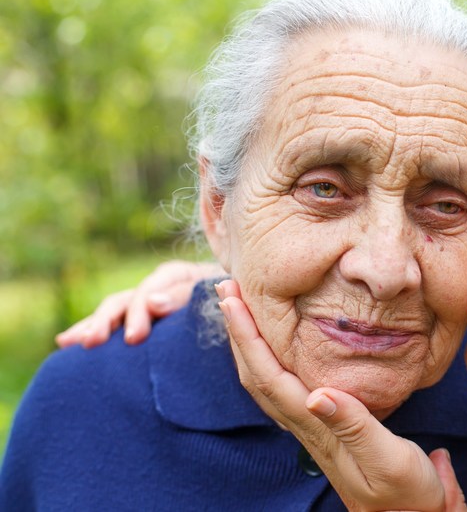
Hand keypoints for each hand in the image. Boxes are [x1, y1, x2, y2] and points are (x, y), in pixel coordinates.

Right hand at [56, 260, 223, 347]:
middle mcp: (160, 285)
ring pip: (115, 308)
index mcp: (181, 276)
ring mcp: (149, 300)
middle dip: (109, 320)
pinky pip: (115, 321)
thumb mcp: (220, 294)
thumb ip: (188, 296)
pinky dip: (94, 328)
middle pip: (128, 298)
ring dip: (94, 324)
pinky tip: (68, 341)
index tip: (133, 337)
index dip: (141, 311)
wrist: (245, 309)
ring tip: (72, 342)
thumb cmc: (237, 301)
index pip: (154, 288)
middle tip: (94, 342)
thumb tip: (151, 301)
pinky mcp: (144, 317)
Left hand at [218, 279, 466, 510]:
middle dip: (238, 332)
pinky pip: (282, 387)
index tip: (231, 298)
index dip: (248, 337)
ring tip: (242, 310)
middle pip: (257, 375)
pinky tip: (275, 348)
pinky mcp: (324, 428)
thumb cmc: (406, 492)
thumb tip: (318, 394)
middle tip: (226, 288)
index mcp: (318, 427)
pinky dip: (268, 359)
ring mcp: (313, 428)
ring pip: (265, 381)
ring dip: (248, 344)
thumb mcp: (388, 459)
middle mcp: (307, 425)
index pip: (269, 376)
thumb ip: (355, 426)